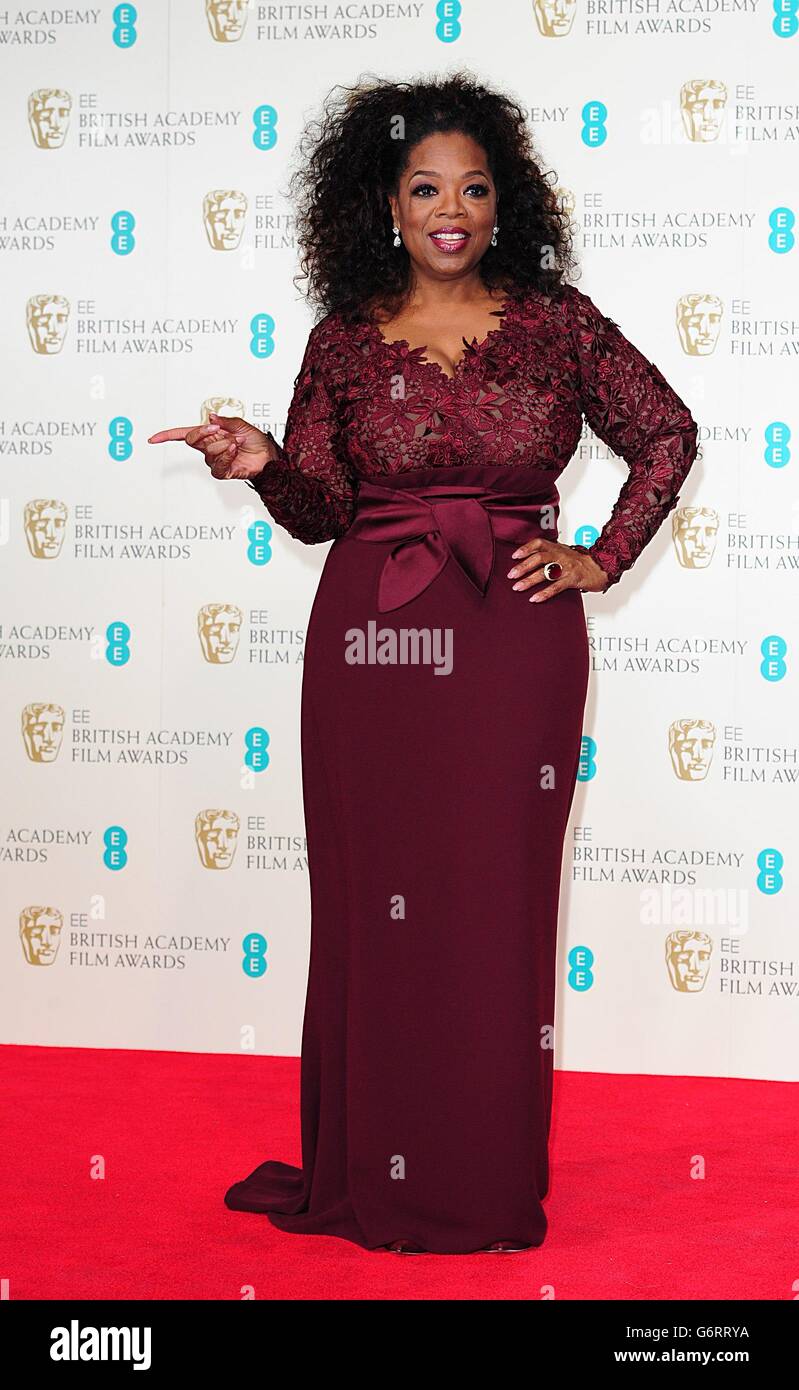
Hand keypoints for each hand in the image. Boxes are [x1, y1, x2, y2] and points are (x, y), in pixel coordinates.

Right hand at [147, 413, 271, 479]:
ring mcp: (215, 460)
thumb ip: (224, 421)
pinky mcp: (222, 471)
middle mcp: (209, 448)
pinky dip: (226, 456)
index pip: (184, 435)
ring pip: (209, 451)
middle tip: (219, 429)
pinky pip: (217, 465)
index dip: (167, 436)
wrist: (267, 455)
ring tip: (237, 443)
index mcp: (209, 435)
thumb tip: (210, 417)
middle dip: (204, 432)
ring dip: (225, 444)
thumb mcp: (240, 424)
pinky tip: (234, 451)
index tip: (153, 439)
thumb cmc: (255, 440)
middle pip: (192, 440)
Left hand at [507, 537, 608, 601]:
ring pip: (545, 572)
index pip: (539, 543)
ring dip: (529, 580)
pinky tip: (535, 598)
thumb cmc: (581, 562)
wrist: (602, 567)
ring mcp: (567, 567)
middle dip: (523, 567)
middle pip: (539, 558)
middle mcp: (561, 555)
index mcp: (557, 548)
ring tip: (517, 587)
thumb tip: (527, 561)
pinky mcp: (573, 579)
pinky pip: (556, 587)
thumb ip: (548, 554)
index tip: (514, 556)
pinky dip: (544, 593)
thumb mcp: (564, 553)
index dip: (526, 548)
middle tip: (511, 575)